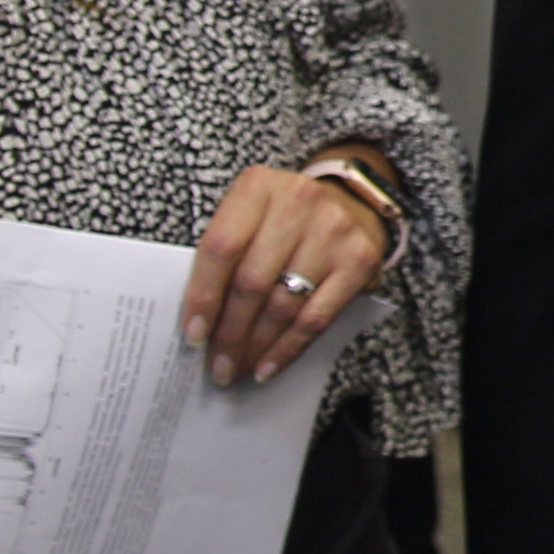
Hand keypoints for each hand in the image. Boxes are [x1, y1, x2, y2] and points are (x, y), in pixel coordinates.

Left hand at [180, 157, 390, 387]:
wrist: (350, 200)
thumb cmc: (285, 217)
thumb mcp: (250, 214)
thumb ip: (226, 253)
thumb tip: (201, 321)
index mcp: (258, 185)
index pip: (222, 247)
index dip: (203, 296)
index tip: (193, 334)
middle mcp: (298, 201)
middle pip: (252, 281)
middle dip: (229, 332)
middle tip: (216, 365)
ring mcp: (333, 231)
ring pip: (283, 305)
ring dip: (255, 346)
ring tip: (237, 368)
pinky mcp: (359, 260)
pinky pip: (316, 318)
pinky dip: (288, 349)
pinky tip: (268, 366)